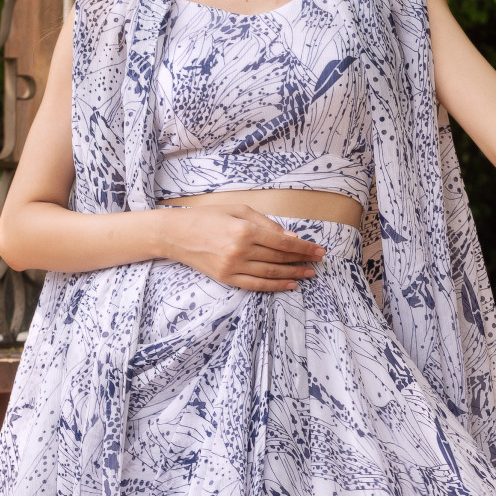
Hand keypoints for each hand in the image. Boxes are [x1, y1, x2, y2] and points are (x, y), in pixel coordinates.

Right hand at [155, 201, 323, 291]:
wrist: (176, 234)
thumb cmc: (207, 217)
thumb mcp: (237, 209)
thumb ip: (265, 223)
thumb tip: (290, 237)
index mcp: (244, 230)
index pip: (282, 242)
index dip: (303, 247)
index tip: (319, 250)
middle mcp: (240, 250)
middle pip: (279, 258)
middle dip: (302, 260)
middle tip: (318, 261)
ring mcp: (233, 267)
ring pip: (271, 274)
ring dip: (293, 274)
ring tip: (309, 274)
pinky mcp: (227, 278)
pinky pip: (256, 285)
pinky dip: (275, 286)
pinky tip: (290, 284)